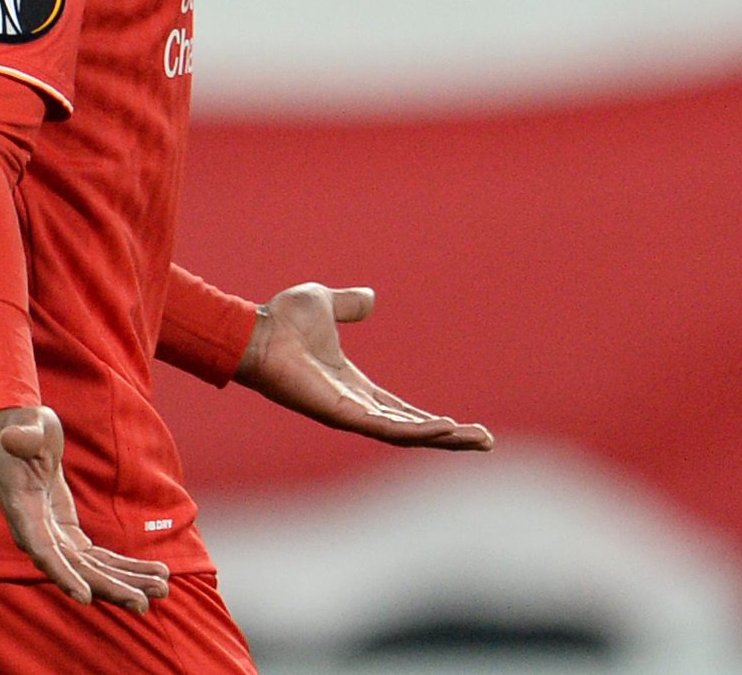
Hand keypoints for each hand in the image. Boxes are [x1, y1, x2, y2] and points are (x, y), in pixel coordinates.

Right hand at [0, 405, 173, 612]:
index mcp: (24, 511)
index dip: (64, 575)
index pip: (43, 550)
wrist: (17, 436)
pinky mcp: (68, 534)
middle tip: (143, 604)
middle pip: (75, 569)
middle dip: (109, 588)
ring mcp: (54, 536)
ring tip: (161, 591)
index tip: (87, 598)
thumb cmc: (20, 429)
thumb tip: (14, 438)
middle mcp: (37, 533)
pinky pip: (98, 556)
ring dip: (126, 581)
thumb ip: (23, 435)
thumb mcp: (25, 426)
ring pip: (91, 569)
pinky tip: (154, 573)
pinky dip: (125, 566)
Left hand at [234, 284, 493, 451]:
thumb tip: (370, 298)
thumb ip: (350, 305)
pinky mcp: (342, 414)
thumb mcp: (327, 303)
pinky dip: (418, 430)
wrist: (257, 331)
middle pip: (412, 429)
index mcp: (355, 387)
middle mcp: (355, 406)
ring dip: (444, 438)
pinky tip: (445, 428)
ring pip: (406, 434)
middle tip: (485, 442)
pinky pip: (387, 429)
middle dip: (450, 437)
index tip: (463, 426)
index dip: (432, 420)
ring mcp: (349, 413)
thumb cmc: (283, 321)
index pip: (402, 411)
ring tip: (478, 440)